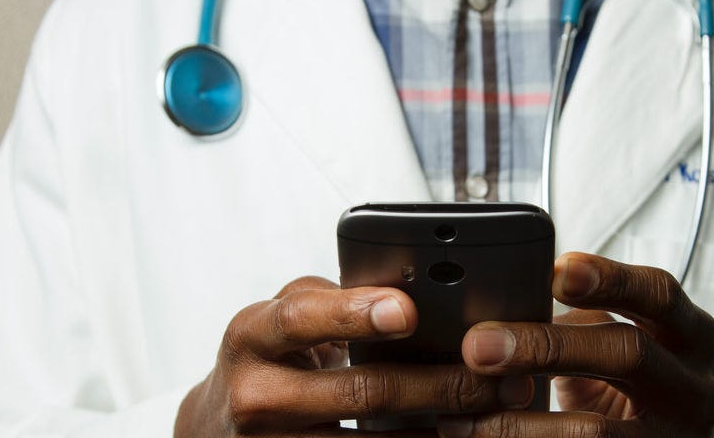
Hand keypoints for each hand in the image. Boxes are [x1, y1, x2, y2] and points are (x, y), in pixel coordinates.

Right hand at [174, 276, 533, 436]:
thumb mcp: (282, 317)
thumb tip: (411, 290)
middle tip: (497, 374)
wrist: (216, 427)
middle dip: (439, 382)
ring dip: (441, 428)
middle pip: (360, 391)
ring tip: (494, 411)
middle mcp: (257, 396)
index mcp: (252, 335)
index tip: (409, 310)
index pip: (302, 319)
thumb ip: (334, 299)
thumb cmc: (268, 358)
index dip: (354, 313)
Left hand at [440, 252, 713, 436]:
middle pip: (628, 354)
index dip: (609, 279)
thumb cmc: (636, 378)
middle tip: (478, 347)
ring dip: (519, 424)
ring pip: (597, 432)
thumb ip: (581, 320)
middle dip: (547, 346)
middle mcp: (692, 386)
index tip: (554, 271)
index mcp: (690, 334)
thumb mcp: (626, 337)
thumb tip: (494, 310)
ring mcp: (671, 437)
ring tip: (461, 419)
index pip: (658, 294)